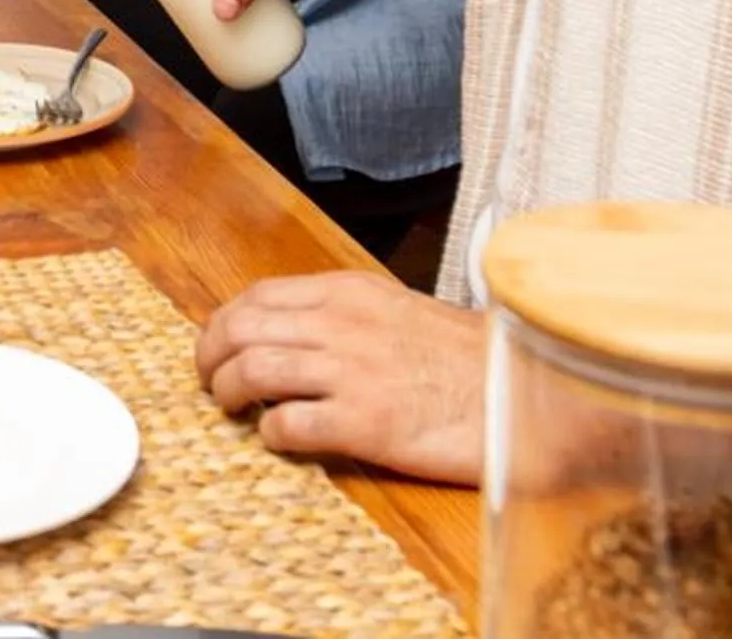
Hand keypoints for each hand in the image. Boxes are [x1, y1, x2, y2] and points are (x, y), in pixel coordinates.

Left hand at [195, 269, 486, 483]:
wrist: (520, 393)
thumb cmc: (465, 360)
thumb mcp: (399, 312)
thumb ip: (345, 315)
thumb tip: (293, 334)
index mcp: (348, 292)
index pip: (258, 297)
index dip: (225, 324)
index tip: (218, 346)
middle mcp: (341, 324)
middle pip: (241, 330)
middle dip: (211, 357)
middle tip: (211, 382)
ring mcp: (351, 372)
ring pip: (252, 371)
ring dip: (228, 393)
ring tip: (232, 410)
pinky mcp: (365, 423)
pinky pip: (287, 425)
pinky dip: (269, 434)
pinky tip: (279, 439)